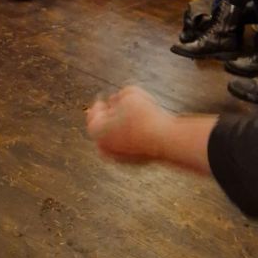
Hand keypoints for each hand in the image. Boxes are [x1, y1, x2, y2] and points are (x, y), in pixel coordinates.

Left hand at [86, 85, 215, 174]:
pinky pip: (130, 147)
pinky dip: (133, 138)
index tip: (105, 98)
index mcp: (96, 130)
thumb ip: (120, 95)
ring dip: (121, 128)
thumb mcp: (131, 94)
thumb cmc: (146, 117)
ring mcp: (118, 158)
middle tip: (117, 108)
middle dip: (109, 118)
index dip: (100, 103)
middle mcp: (104, 148)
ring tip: (134, 117)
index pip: (93, 114)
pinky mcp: (133, 163)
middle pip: (103, 129)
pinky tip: (145, 128)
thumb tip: (117, 99)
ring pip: (116, 140)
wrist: (165, 140)